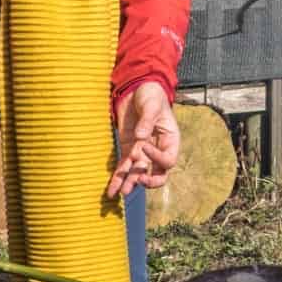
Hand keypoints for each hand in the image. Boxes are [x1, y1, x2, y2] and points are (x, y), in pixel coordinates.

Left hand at [108, 82, 180, 197]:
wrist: (138, 89)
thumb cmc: (151, 95)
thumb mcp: (152, 104)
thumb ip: (147, 120)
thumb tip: (140, 137)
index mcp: (170, 140)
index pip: (167, 159)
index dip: (156, 158)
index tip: (143, 147)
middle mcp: (158, 149)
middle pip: (158, 173)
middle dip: (148, 180)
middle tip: (138, 181)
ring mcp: (142, 151)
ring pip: (138, 173)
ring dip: (130, 183)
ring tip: (122, 192)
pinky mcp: (128, 149)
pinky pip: (124, 167)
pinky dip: (118, 178)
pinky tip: (111, 191)